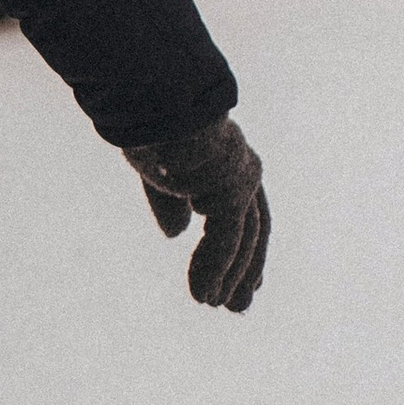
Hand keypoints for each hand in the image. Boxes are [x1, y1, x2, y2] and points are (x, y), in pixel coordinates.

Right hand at [122, 115, 269, 313]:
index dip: (241, 250)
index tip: (240, 283)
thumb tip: (177, 233)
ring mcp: (239, 178)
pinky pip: (226, 238)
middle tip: (238, 306)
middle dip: (246, 269)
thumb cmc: (149, 124)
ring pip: (244, 238)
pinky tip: (201, 294)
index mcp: (227, 160)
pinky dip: (214, 268)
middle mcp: (242, 168)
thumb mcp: (157, 170)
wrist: (151, 98)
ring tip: (213, 305)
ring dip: (229, 276)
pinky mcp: (230, 188)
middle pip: (254, 229)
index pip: (244, 213)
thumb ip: (169, 200)